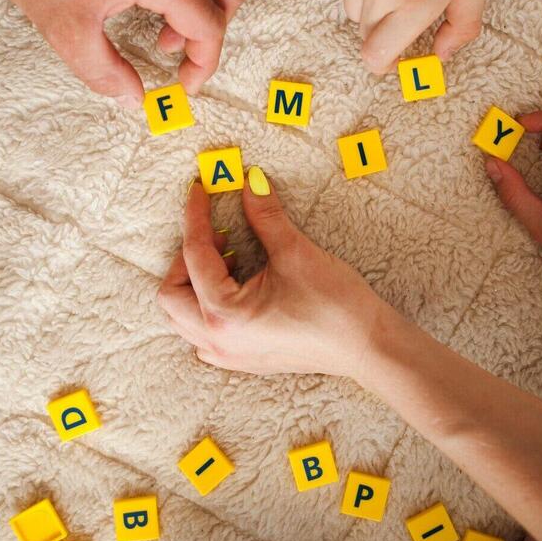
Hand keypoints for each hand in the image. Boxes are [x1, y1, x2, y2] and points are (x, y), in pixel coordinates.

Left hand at [158, 170, 391, 376]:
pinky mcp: (244, 359)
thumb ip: (264, 215)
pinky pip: (203, 335)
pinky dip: (206, 308)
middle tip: (218, 232)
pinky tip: (236, 288)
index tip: (200, 191)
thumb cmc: (336, 304)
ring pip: (184, 318)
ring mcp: (229, 355)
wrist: (368, 346)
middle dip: (186, 257)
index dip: (196, 216)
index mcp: (225, 313)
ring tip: (230, 258)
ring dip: (194, 284)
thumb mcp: (295, 252)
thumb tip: (249, 181)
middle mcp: (218, 340)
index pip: (194, 254)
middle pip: (172, 294)